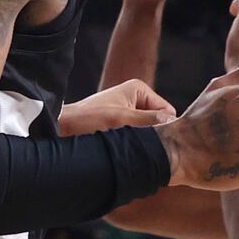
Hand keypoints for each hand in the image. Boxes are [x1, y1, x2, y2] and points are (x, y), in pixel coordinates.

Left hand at [59, 80, 175, 136]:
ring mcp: (131, 111)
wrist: (65, 128)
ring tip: (130, 145)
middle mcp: (137, 98)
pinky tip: (127, 149)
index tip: (153, 139)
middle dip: (154, 135)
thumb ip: (148, 120)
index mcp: (139, 89)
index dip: (164, 127)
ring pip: (151, 131)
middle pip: (160, 122)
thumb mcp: (121, 118)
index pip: (168, 111)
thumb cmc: (89, 119)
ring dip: (144, 140)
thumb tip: (172, 123)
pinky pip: (140, 136)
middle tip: (140, 144)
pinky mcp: (124, 124)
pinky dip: (137, 143)